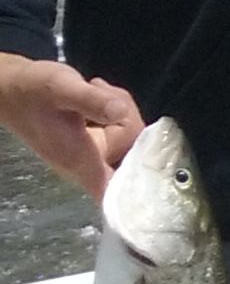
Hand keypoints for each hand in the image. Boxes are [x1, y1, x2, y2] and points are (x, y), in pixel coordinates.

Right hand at [0, 54, 143, 200]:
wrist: (10, 87)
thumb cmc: (31, 90)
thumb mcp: (61, 87)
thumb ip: (90, 100)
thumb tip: (119, 112)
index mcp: (80, 161)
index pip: (113, 195)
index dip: (138, 196)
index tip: (160, 181)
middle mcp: (89, 164)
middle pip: (135, 150)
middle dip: (127, 117)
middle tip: (102, 94)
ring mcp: (94, 153)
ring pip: (132, 134)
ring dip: (120, 107)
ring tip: (94, 90)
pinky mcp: (95, 142)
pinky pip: (122, 127)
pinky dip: (115, 109)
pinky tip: (96, 93)